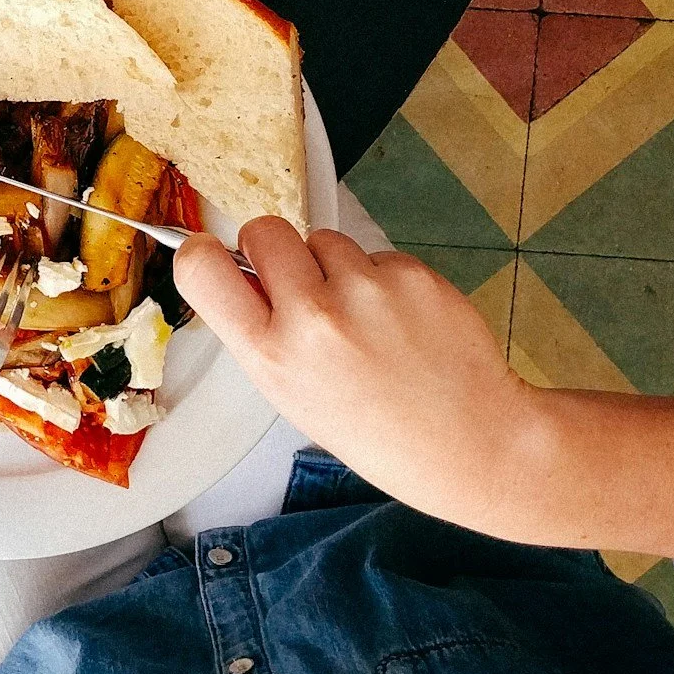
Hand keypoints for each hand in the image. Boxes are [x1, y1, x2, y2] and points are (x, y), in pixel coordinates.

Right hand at [175, 221, 543, 528]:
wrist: (472, 442)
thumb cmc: (380, 431)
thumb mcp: (294, 397)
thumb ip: (264, 334)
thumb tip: (243, 274)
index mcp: (273, 356)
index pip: (202, 269)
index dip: (201, 252)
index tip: (213, 255)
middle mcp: (314, 317)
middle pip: (264, 231)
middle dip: (274, 249)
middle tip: (299, 283)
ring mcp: (366, 290)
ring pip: (324, 240)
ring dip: (335, 266)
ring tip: (364, 319)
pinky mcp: (411, 274)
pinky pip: (375, 254)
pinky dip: (382, 279)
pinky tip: (401, 322)